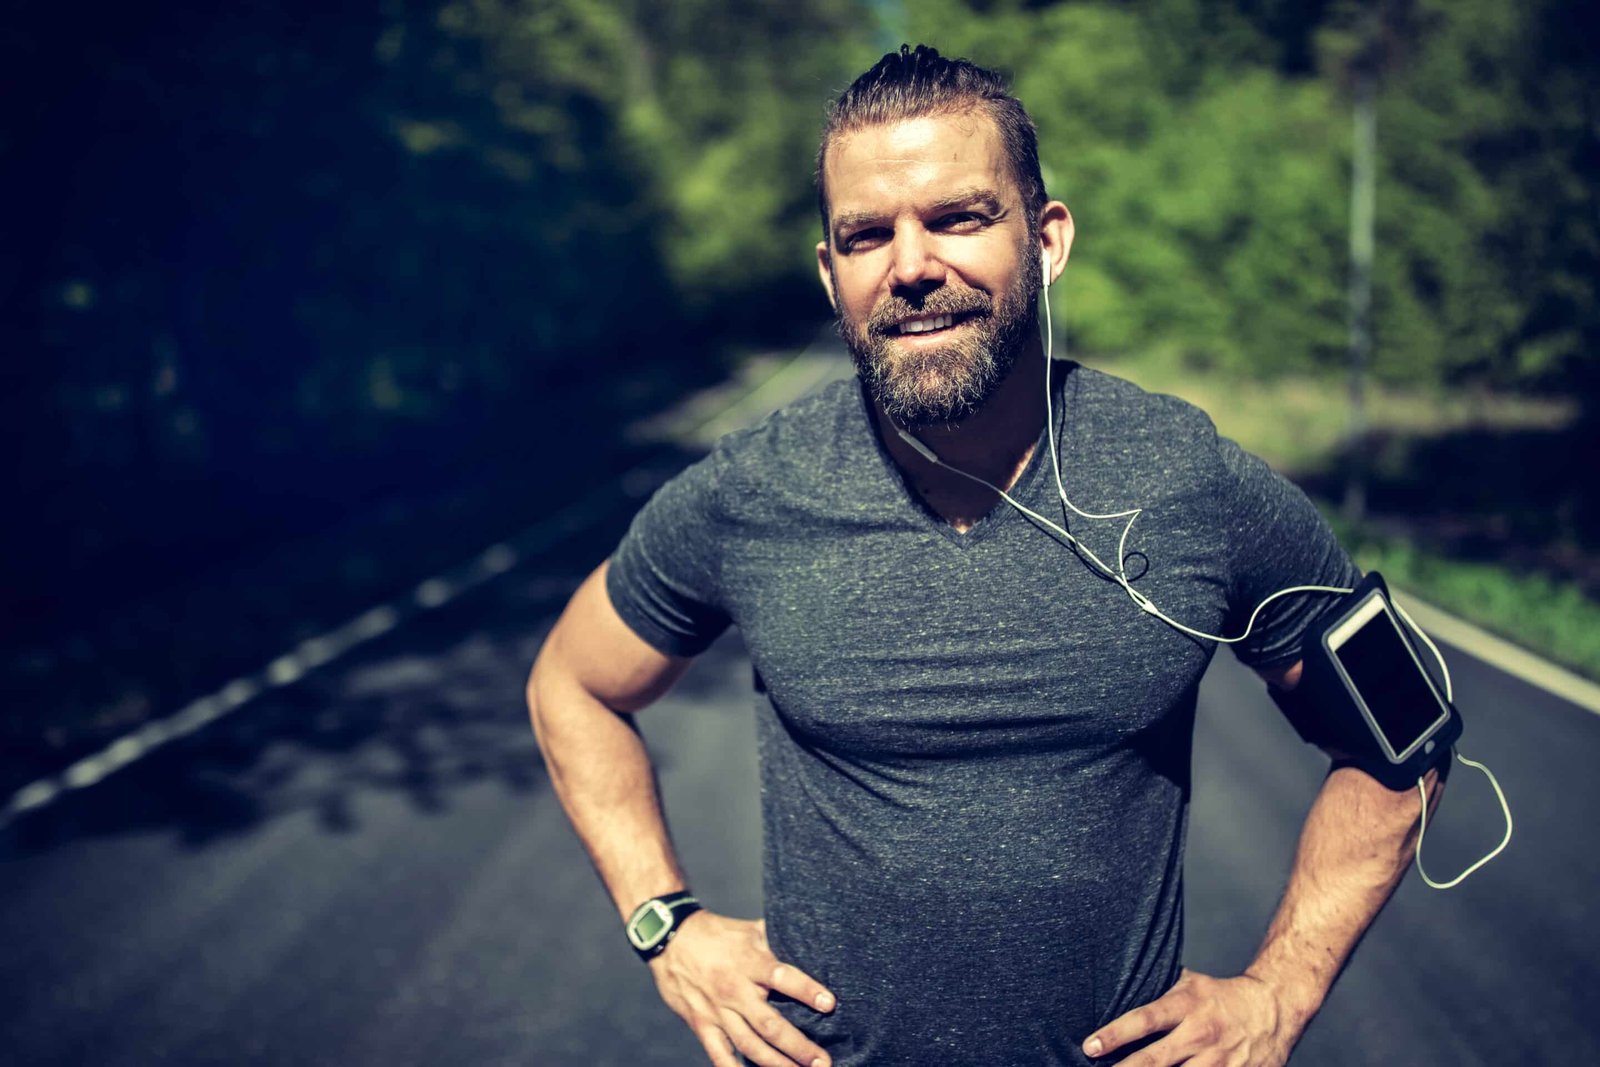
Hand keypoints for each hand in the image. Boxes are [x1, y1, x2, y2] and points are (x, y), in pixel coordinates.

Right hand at [649, 911, 836, 1066]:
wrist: (669, 939)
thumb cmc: (717, 933)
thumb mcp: (749, 930)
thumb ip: (776, 940)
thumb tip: (809, 942)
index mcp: (749, 962)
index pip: (781, 977)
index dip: (806, 990)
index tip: (830, 1004)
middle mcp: (734, 989)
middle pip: (769, 1024)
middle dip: (798, 1046)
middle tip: (823, 1061)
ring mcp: (716, 1010)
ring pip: (749, 1044)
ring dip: (777, 1063)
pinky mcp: (701, 1024)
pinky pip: (719, 1054)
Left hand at [1082, 969, 1297, 1065]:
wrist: (1274, 1008)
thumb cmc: (1220, 997)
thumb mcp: (1189, 983)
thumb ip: (1157, 990)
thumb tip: (1115, 986)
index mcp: (1187, 1005)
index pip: (1144, 1020)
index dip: (1115, 1034)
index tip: (1089, 1046)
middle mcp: (1201, 1034)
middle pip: (1156, 1060)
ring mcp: (1220, 1061)